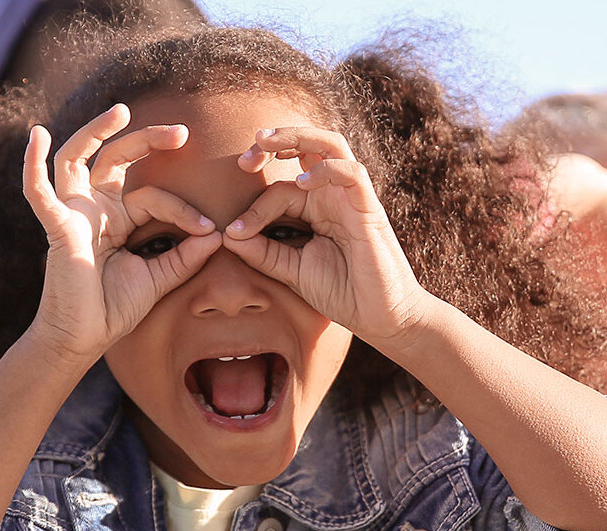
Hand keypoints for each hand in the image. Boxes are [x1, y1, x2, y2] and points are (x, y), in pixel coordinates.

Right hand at [20, 105, 221, 357]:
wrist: (84, 338)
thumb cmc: (114, 308)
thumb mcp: (159, 278)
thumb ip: (185, 256)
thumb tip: (218, 235)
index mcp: (117, 217)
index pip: (152, 196)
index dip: (182, 210)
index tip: (209, 230)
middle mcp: (94, 208)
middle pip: (115, 158)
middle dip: (146, 140)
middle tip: (181, 132)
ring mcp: (73, 213)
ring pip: (77, 158)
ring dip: (95, 131)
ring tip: (119, 111)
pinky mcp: (56, 227)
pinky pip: (39, 192)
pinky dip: (33, 164)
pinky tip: (37, 137)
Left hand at [222, 127, 432, 342]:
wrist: (378, 317)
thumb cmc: (341, 292)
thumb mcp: (291, 270)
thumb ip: (261, 253)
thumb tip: (227, 236)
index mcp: (315, 208)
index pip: (280, 189)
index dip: (253, 206)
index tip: (233, 231)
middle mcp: (332, 196)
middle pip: (307, 146)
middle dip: (275, 141)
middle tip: (245, 155)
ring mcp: (351, 198)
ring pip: (330, 145)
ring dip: (297, 136)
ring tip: (265, 142)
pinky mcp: (369, 208)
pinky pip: (352, 173)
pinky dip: (326, 170)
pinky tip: (303, 184)